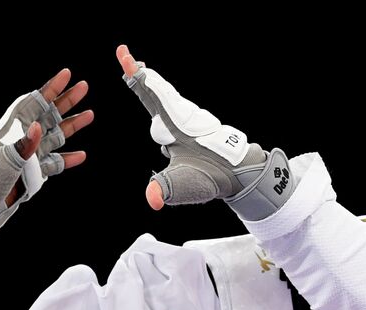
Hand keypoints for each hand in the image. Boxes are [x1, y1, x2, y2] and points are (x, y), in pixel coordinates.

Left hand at [0, 69, 93, 257]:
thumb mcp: (2, 162)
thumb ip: (23, 145)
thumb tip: (37, 127)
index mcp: (10, 130)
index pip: (33, 102)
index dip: (50, 88)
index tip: (66, 74)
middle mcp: (20, 140)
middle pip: (47, 115)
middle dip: (66, 101)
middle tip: (84, 87)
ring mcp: (28, 158)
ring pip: (55, 137)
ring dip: (72, 126)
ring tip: (90, 115)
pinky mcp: (33, 175)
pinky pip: (54, 164)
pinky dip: (68, 159)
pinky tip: (81, 155)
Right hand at [116, 44, 294, 219]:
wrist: (241, 174)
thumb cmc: (212, 177)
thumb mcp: (184, 185)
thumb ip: (164, 191)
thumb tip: (151, 200)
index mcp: (175, 125)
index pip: (152, 95)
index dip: (137, 77)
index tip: (126, 57)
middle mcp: (181, 117)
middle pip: (157, 90)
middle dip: (140, 73)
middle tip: (124, 53)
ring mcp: (187, 120)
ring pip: (165, 98)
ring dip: (150, 82)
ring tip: (134, 64)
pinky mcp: (191, 126)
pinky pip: (171, 107)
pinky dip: (159, 95)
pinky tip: (154, 89)